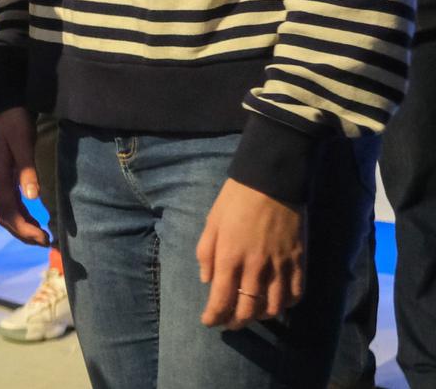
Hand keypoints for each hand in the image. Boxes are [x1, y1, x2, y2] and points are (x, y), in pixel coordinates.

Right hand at [0, 107, 51, 246]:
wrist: (5, 107)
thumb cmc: (15, 122)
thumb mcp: (23, 143)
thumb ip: (27, 170)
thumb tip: (33, 198)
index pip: (6, 211)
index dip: (23, 229)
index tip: (43, 238)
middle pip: (4, 217)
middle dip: (23, 233)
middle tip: (46, 242)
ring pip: (6, 212)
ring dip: (22, 227)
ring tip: (43, 237)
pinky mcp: (4, 178)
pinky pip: (10, 204)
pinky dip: (22, 216)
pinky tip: (35, 221)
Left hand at [198, 178, 305, 328]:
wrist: (272, 182)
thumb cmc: (235, 200)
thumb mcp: (211, 223)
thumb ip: (206, 253)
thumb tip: (207, 280)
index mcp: (230, 257)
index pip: (221, 299)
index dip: (214, 316)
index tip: (209, 322)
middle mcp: (256, 267)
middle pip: (248, 309)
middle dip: (235, 322)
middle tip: (228, 324)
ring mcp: (281, 266)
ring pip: (274, 307)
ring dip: (260, 317)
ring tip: (251, 315)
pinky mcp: (299, 262)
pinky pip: (296, 294)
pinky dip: (286, 305)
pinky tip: (276, 304)